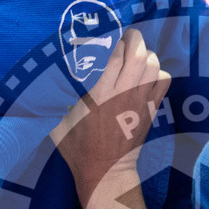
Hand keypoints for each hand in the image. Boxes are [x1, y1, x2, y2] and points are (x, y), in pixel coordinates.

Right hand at [51, 28, 170, 208]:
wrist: (105, 172)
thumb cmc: (78, 148)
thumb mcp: (59, 121)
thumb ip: (55, 97)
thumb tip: (44, 79)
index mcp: (99, 95)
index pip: (114, 55)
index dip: (113, 40)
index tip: (108, 36)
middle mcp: (124, 94)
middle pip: (138, 54)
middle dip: (134, 39)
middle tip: (126, 37)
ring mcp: (141, 102)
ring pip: (154, 65)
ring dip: (147, 54)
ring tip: (135, 55)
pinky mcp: (152, 110)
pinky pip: (163, 81)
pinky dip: (157, 72)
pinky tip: (145, 74)